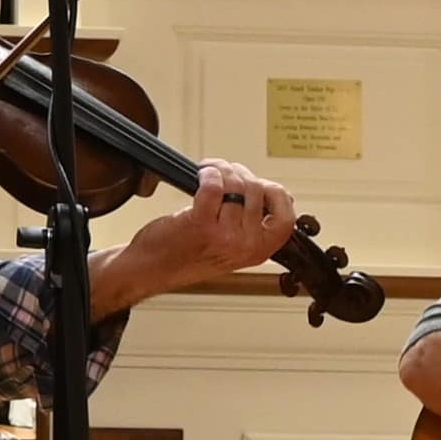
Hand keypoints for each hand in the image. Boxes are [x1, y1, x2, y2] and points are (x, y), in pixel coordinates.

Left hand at [96, 160, 301, 307]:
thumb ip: (257, 224)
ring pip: (235, 184)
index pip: (286, 219)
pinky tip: (202, 174)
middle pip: (258, 190)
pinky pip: (214, 185)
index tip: (262, 184)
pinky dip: (208, 172)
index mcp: (259, 251)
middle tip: (225, 173)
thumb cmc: (188, 255)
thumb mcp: (235, 246)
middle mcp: (245, 246)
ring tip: (210, 173)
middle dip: (240, 173)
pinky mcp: (201, 224)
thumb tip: (284, 197)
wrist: (153, 268)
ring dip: (221, 170)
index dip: (277, 194)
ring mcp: (225, 236)